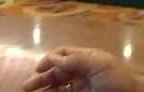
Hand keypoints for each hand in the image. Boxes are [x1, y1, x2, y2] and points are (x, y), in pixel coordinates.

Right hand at [22, 47, 138, 91]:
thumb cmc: (117, 79)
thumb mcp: (98, 64)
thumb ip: (75, 60)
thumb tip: (53, 58)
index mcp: (84, 59)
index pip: (62, 54)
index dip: (49, 59)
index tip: (39, 69)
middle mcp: (80, 72)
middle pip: (55, 72)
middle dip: (41, 78)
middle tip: (26, 87)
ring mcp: (80, 87)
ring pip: (57, 87)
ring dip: (44, 89)